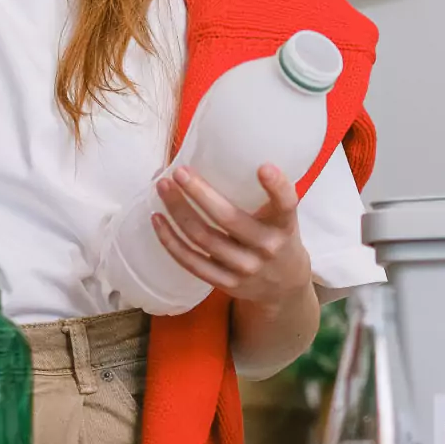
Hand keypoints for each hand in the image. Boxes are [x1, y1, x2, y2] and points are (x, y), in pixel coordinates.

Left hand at [151, 164, 309, 305]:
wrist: (284, 286)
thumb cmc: (275, 236)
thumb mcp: (280, 217)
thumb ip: (260, 195)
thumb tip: (209, 157)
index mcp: (284, 225)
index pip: (286, 205)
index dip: (277, 187)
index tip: (263, 167)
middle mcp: (267, 247)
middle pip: (228, 219)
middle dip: (200, 193)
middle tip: (179, 172)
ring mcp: (245, 268)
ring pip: (203, 238)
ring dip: (178, 211)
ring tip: (163, 187)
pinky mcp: (226, 283)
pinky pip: (192, 262)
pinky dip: (171, 241)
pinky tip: (158, 220)